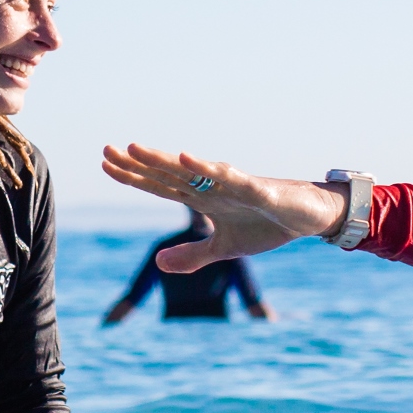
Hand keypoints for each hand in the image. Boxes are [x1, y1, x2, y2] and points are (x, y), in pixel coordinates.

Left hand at [100, 144, 344, 268]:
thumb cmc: (266, 225)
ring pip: (191, 170)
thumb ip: (192, 255)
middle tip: (107, 149)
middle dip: (138, 163)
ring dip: (163, 161)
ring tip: (136, 148)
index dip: (133, 176)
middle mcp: (212, 186)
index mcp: (202, 199)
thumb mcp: (224, 248)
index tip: (105, 164)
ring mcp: (232, 185)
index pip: (160, 186)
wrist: (308, 218)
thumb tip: (157, 264)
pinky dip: (207, 168)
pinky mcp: (256, 189)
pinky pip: (228, 177)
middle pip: (167, 173)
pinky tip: (186, 158)